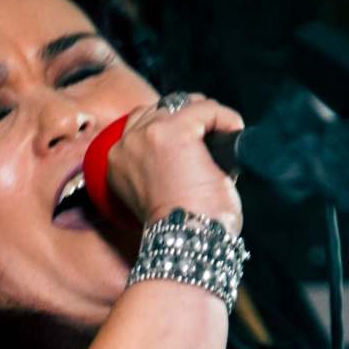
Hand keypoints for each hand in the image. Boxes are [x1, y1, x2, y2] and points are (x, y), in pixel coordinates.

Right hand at [105, 95, 244, 236]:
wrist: (187, 243)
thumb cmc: (181, 231)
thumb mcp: (156, 196)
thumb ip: (160, 167)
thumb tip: (193, 147)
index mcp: (116, 164)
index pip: (142, 126)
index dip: (174, 132)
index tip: (194, 151)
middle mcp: (126, 145)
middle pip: (160, 109)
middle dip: (189, 120)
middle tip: (211, 141)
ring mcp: (148, 134)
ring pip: (182, 105)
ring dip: (205, 117)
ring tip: (221, 138)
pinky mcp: (175, 130)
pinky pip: (207, 109)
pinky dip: (226, 120)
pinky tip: (232, 137)